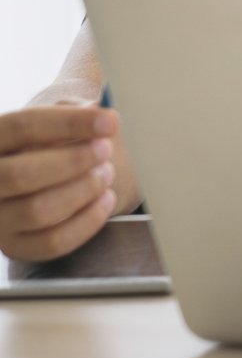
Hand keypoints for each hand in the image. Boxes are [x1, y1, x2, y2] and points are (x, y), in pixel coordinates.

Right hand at [0, 105, 119, 261]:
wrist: (44, 182)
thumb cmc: (54, 146)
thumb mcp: (57, 124)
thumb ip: (78, 113)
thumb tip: (107, 113)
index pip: (22, 127)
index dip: (69, 122)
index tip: (110, 122)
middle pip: (21, 174)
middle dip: (73, 162)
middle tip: (105, 150)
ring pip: (37, 210)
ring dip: (82, 190)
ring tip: (105, 174)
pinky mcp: (15, 245)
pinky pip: (52, 242)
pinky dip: (87, 221)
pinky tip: (105, 199)